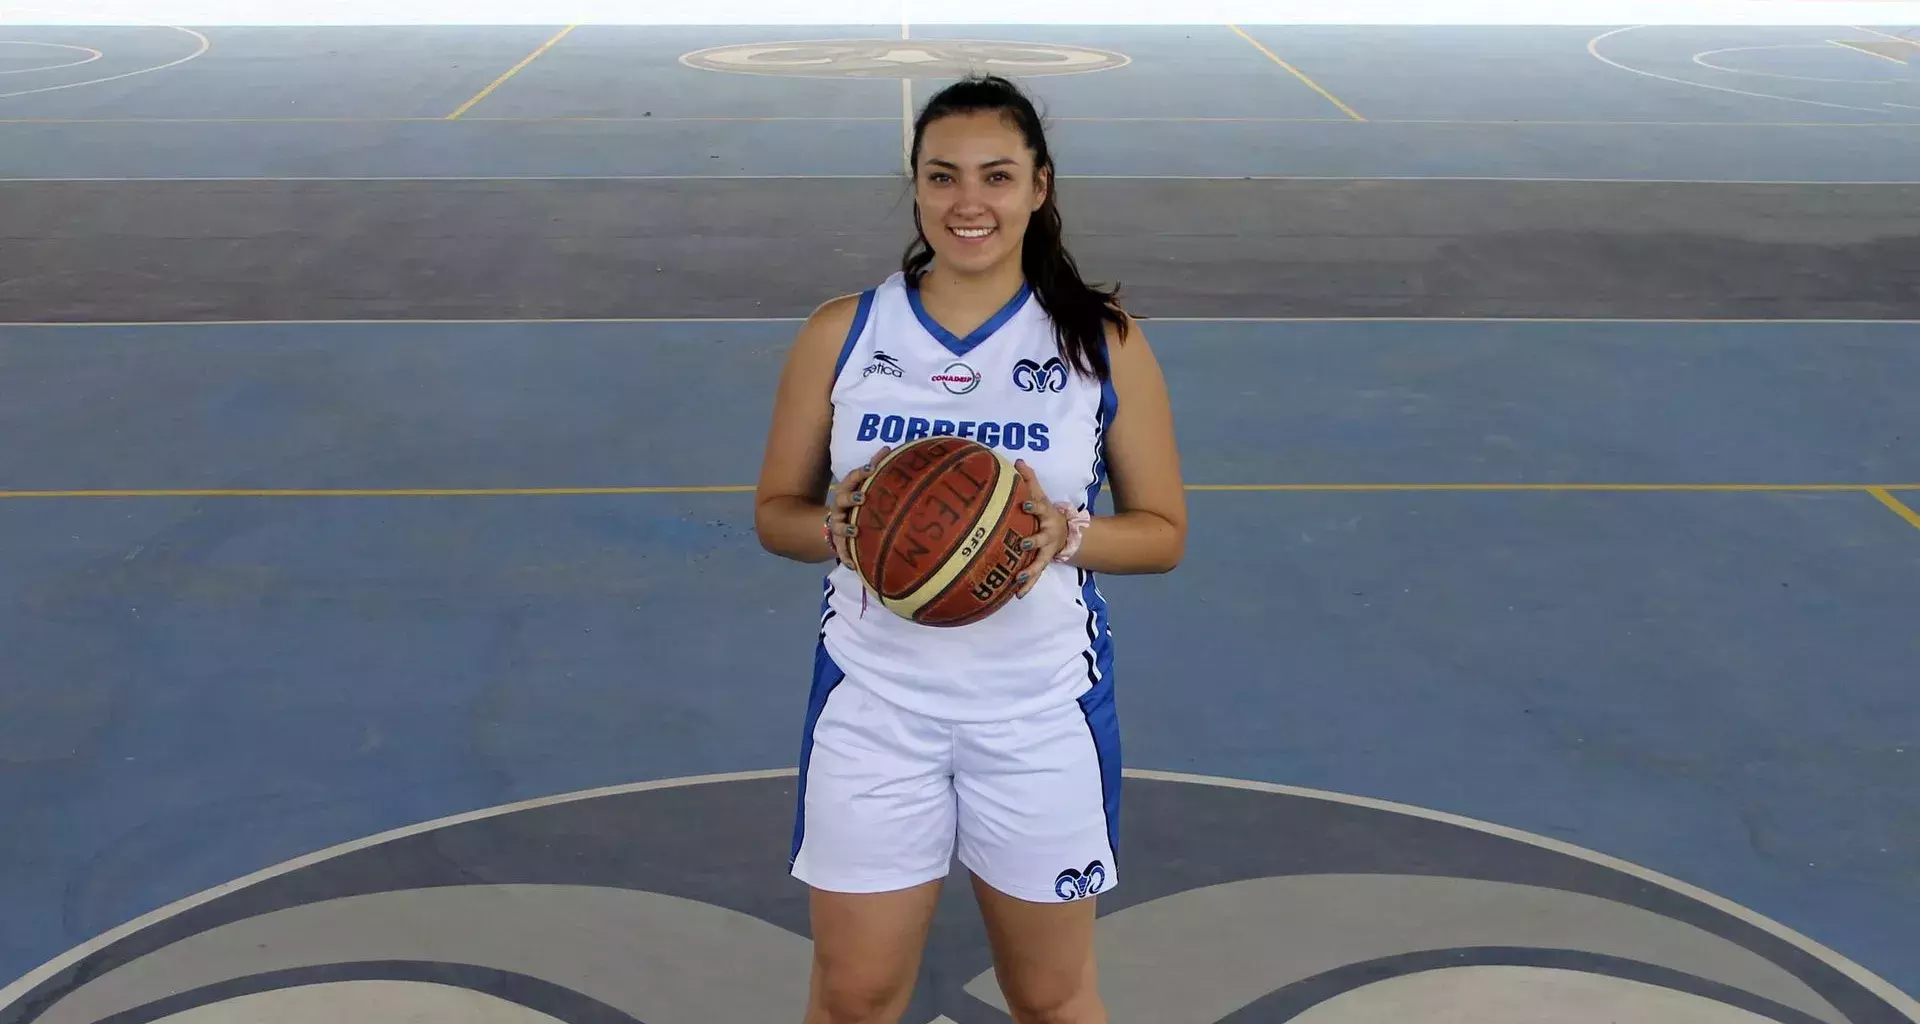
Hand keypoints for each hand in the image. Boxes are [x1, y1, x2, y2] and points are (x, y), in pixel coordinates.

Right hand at [824, 446, 890, 563]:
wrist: (832, 526)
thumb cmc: (855, 502)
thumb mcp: (861, 486)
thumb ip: (874, 467)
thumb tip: (888, 448)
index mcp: (846, 492)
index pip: (850, 479)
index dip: (860, 474)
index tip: (871, 470)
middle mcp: (839, 508)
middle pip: (841, 501)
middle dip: (850, 499)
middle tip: (863, 498)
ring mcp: (836, 526)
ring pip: (837, 527)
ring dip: (845, 528)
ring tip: (855, 531)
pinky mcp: (838, 543)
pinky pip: (840, 552)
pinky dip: (846, 558)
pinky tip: (854, 566)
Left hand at [1013, 459, 1068, 597]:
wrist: (1065, 533)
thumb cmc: (1044, 512)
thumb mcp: (1040, 496)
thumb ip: (1029, 481)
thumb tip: (1018, 460)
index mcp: (1045, 516)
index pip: (1039, 509)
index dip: (1033, 507)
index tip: (1024, 506)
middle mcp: (1047, 535)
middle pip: (1041, 539)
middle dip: (1033, 541)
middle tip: (1023, 543)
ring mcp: (1046, 552)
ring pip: (1039, 562)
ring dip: (1030, 570)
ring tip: (1018, 577)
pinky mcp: (1042, 564)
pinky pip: (1035, 576)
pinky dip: (1028, 586)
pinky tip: (1018, 595)